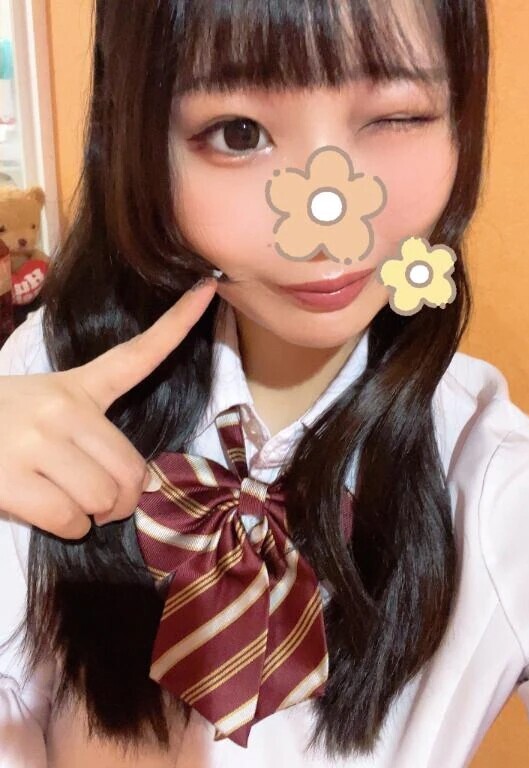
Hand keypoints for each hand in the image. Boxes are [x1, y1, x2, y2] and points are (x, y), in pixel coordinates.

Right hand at [0, 280, 216, 538]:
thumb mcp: (44, 407)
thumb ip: (89, 432)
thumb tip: (130, 485)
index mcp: (75, 386)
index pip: (135, 355)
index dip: (177, 324)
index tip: (207, 290)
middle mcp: (62, 408)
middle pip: (131, 469)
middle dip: (124, 498)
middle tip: (106, 502)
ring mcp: (38, 443)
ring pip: (104, 498)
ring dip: (95, 515)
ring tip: (70, 503)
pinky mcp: (13, 481)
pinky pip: (71, 521)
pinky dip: (69, 528)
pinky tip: (48, 512)